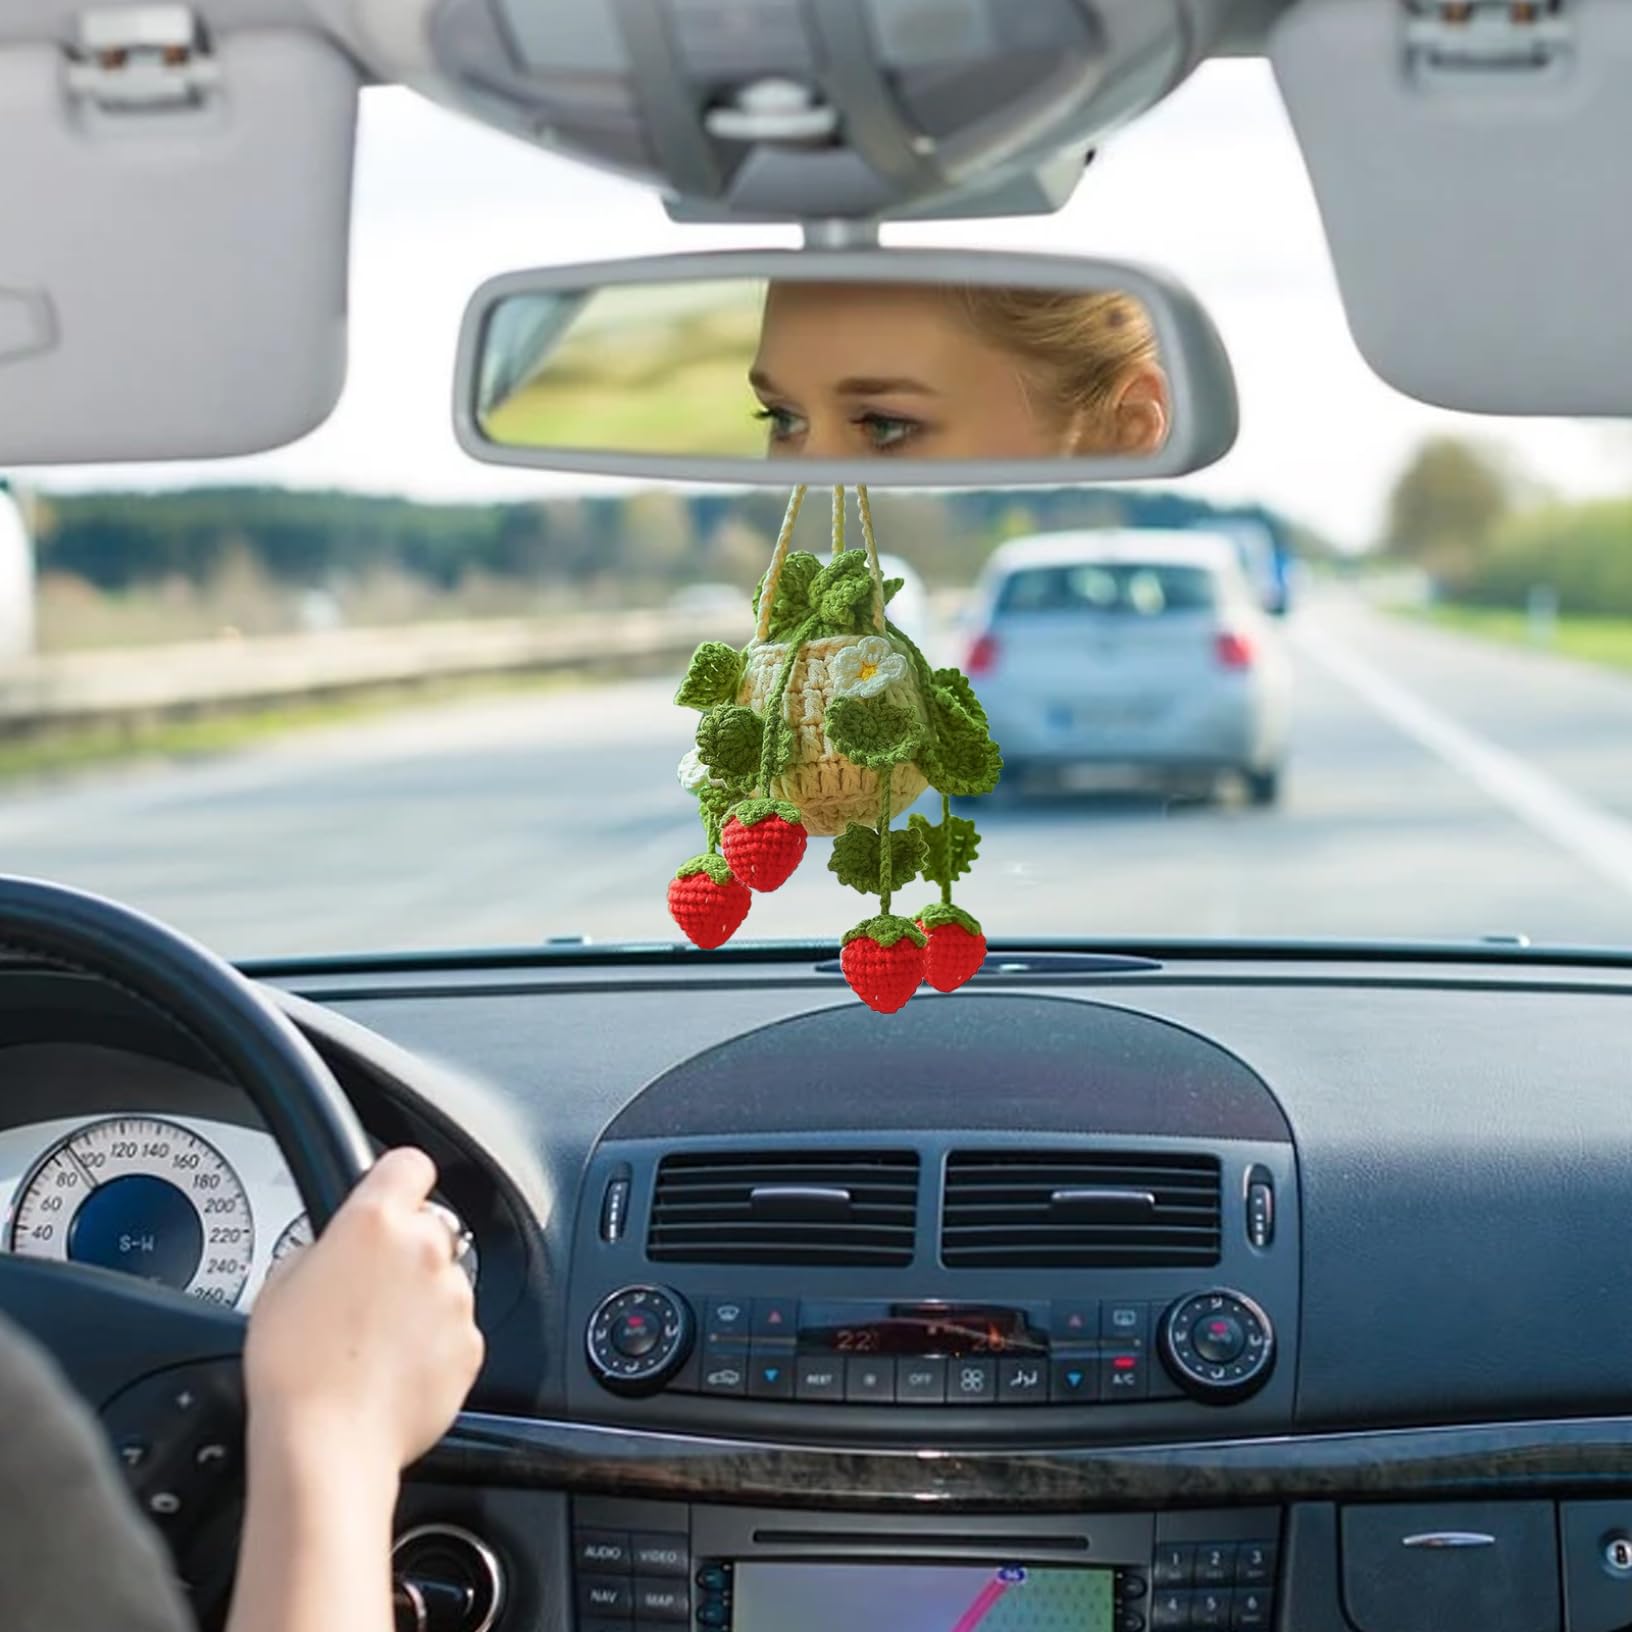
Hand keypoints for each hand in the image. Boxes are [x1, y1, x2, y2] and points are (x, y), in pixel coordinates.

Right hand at [244, 1147, 483, 1472]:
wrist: (326, 1444)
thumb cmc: (292, 1369)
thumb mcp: (280, 1282)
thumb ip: (323, 1245)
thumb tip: (338, 1246)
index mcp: (375, 1222)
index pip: (409, 1163)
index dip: (397, 1178)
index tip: (390, 1192)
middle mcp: (425, 1249)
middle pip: (428, 1227)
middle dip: (404, 1249)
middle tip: (366, 1290)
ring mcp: (455, 1297)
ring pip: (444, 1281)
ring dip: (419, 1299)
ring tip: (372, 1342)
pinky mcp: (471, 1343)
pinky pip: (454, 1329)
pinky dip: (433, 1343)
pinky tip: (392, 1369)